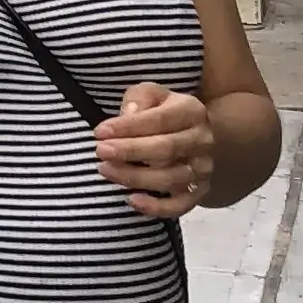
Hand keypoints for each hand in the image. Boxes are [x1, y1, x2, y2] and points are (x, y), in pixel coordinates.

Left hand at [96, 79, 216, 218]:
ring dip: (135, 177)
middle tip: (100, 151)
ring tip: (106, 170)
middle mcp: (202, 141)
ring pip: (170, 178)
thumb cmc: (164, 112)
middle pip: (166, 149)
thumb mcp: (152, 95)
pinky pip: (181, 205)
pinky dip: (157, 207)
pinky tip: (132, 200)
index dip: (128, 127)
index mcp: (192, 111)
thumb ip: (139, 98)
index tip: (100, 132)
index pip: (159, 119)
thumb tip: (129, 113)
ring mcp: (202, 168)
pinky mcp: (199, 192)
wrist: (195, 137)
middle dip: (129, 151)